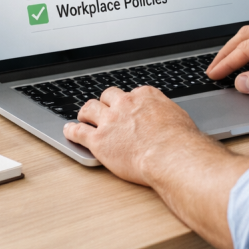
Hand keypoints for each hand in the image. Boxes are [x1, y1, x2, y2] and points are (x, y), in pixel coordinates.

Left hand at [63, 86, 204, 185]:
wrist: (171, 155)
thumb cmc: (180, 141)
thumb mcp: (179, 118)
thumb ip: (167, 115)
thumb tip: (170, 121)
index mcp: (145, 96)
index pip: (132, 93)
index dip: (128, 103)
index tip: (128, 109)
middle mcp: (125, 104)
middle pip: (108, 96)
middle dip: (106, 103)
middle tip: (104, 111)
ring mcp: (110, 121)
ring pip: (89, 109)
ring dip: (86, 113)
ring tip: (84, 118)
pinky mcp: (98, 140)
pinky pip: (78, 131)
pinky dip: (71, 130)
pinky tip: (68, 130)